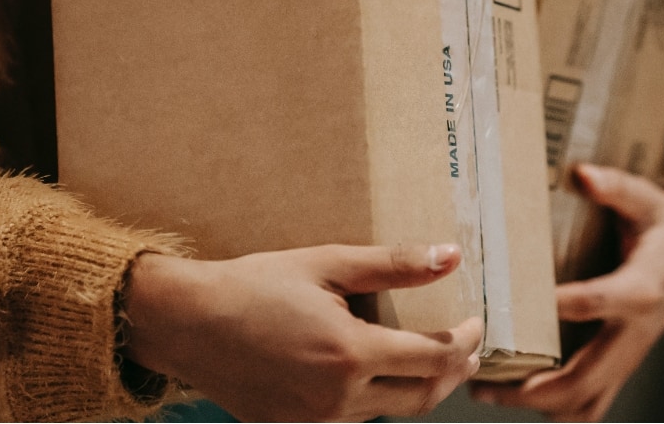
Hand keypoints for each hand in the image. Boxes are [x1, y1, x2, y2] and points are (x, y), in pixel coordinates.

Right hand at [124, 243, 483, 421]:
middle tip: (466, 346)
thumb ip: (393, 265)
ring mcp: (316, 419)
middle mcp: (338, 397)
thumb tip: (449, 256)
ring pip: (389, 411)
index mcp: (350, 354)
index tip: (476, 322)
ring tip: (429, 356)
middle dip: (453, 372)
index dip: (465, 342)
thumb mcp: (327, 263)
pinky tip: (375, 370)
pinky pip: (352, 417)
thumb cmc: (255, 285)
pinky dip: (377, 396)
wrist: (187, 324)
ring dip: (417, 386)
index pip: (434, 359)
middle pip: (422, 398)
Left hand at [472, 164, 663, 421]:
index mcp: (643, 286)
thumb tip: (582, 174)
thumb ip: (617, 187)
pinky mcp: (621, 363)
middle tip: (484, 380)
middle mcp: (635, 329)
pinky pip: (592, 400)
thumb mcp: (649, 198)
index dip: (569, 306)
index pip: (604, 301)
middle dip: (536, 387)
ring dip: (539, 405)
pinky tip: (517, 396)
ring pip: (587, 399)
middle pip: (588, 375)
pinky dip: (557, 407)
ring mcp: (628, 353)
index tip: (521, 308)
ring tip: (488, 390)